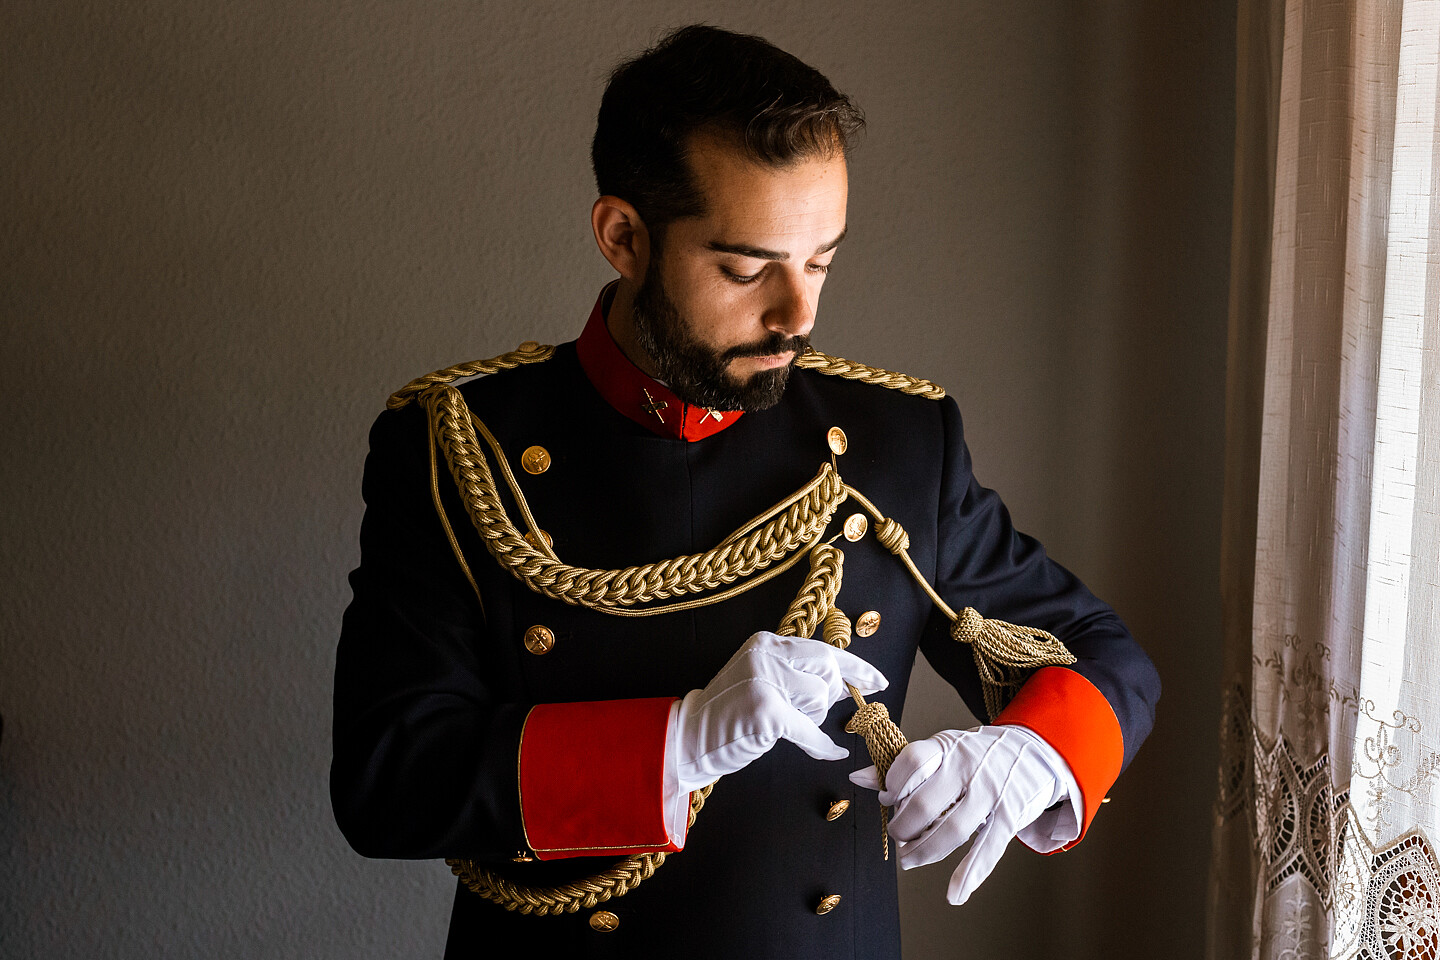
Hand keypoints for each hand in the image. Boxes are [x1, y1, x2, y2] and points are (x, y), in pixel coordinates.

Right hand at [675, 631, 886, 792]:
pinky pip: (811, 730)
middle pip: (828, 671)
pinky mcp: (766, 711)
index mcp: (767, 642)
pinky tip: (830, 752)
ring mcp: (765, 680)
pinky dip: (822, 746)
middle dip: (831, 697)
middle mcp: (766, 654)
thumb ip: (794, 671)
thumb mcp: (759, 677)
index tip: (880, 681)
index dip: (857, 667)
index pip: (823, 649)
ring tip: (787, 725)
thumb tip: (841, 682)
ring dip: (815, 720)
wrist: (688, 738)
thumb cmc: (728, 714)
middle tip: (813, 713)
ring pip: (820, 699)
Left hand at [848, 725, 1065, 903]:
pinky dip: (969, 875)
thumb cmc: (978, 754)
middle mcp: (969, 768)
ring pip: (952, 830)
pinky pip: (988, 850)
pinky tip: (955, 894)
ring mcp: (991, 793)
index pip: (912, 762)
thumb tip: (857, 779)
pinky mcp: (1010, 815)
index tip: (886, 798)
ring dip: (925, 852)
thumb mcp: (943, 749)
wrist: (1035, 751)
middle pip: (926, 803)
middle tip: (897, 836)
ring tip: (909, 859)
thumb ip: (902, 766)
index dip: (893, 784)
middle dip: (903, 827)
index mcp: (948, 748)